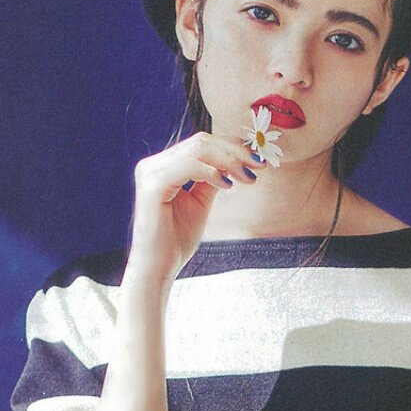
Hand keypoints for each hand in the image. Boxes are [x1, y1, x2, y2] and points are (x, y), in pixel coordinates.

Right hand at [127, 131, 262, 284]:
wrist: (159, 268)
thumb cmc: (176, 240)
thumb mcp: (200, 202)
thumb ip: (211, 179)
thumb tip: (233, 161)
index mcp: (162, 167)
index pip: (200, 144)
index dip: (231, 147)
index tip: (257, 160)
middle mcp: (153, 165)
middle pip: (200, 142)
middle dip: (235, 151)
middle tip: (259, 164)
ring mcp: (150, 173)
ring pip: (197, 150)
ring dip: (229, 161)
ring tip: (248, 177)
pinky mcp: (153, 185)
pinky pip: (189, 166)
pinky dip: (212, 172)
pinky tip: (228, 184)